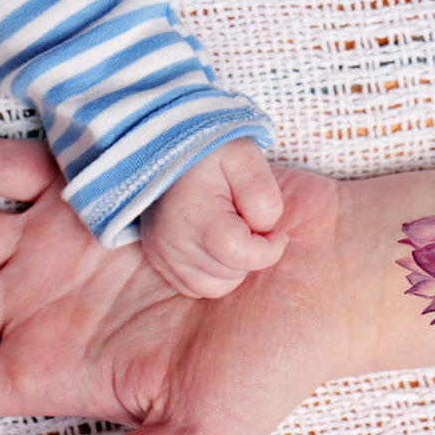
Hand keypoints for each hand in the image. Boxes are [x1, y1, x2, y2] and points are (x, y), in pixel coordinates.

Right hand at [142, 138, 287, 297]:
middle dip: (251, 252)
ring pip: (216, 287)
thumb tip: (267, 229)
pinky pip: (196, 287)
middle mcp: (172, 242)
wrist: (167, 146)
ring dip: (234, 265)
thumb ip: (262, 193)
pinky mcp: (158, 260)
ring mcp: (162, 253)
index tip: (277, 231)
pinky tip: (216, 243)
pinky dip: (213, 272)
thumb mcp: (245, 157)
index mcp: (194, 216)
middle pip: (231, 273)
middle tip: (245, 219)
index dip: (270, 248)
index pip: (242, 256)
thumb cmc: (210, 151)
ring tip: (231, 230)